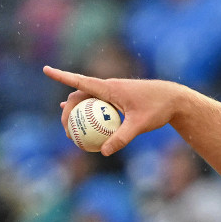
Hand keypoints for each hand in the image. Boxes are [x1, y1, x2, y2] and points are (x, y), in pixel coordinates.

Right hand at [43, 66, 182, 155]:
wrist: (175, 99)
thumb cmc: (158, 108)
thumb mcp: (140, 124)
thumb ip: (122, 138)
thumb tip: (103, 152)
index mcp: (109, 88)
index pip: (80, 81)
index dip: (61, 76)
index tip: (45, 69)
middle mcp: (109, 87)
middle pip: (79, 96)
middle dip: (68, 110)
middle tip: (66, 130)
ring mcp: (113, 93)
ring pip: (88, 101)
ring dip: (77, 113)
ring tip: (70, 131)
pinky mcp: (119, 99)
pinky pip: (98, 106)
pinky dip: (89, 113)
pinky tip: (82, 120)